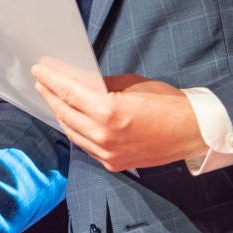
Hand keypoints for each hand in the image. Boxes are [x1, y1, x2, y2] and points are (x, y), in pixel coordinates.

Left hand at [31, 64, 204, 170]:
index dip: (51, 80)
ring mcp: (107, 153)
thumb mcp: (132, 84)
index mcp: (109, 112)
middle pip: (65, 113)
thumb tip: (81, 82)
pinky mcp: (113, 163)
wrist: (193, 133)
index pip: (69, 93)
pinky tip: (71, 118)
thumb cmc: (168, 103)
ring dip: (60, 113)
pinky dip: (75, 130)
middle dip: (50, 95)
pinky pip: (86, 145)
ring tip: (52, 97)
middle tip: (41, 81)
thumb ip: (102, 85)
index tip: (39, 69)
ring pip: (72, 132)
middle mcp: (104, 136)